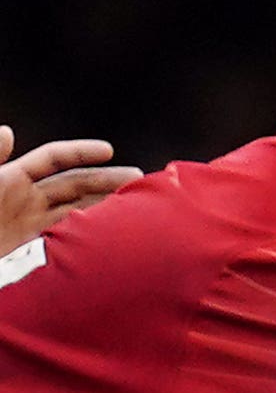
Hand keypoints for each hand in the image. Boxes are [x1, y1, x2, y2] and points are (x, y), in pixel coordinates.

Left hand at [0, 128, 137, 265]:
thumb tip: (6, 131)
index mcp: (12, 181)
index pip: (54, 160)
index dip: (81, 152)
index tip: (109, 150)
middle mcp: (28, 205)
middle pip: (77, 187)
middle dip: (110, 182)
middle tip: (143, 185)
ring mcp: (36, 233)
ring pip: (83, 216)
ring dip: (110, 211)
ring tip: (141, 212)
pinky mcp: (40, 261)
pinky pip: (76, 247)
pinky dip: (97, 242)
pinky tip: (117, 242)